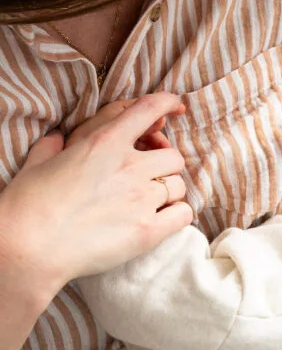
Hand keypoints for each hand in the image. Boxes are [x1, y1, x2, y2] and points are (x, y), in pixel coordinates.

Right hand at [0, 93, 193, 298]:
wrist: (31, 245)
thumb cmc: (29, 204)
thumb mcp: (39, 161)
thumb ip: (54, 145)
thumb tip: (57, 140)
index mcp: (105, 142)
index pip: (148, 110)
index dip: (167, 104)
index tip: (176, 108)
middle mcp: (129, 166)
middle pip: (173, 157)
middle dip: (165, 166)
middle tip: (152, 177)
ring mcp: (142, 198)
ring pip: (179, 186)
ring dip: (169, 193)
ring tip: (152, 204)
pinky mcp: (148, 230)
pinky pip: (183, 215)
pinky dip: (177, 216)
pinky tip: (162, 221)